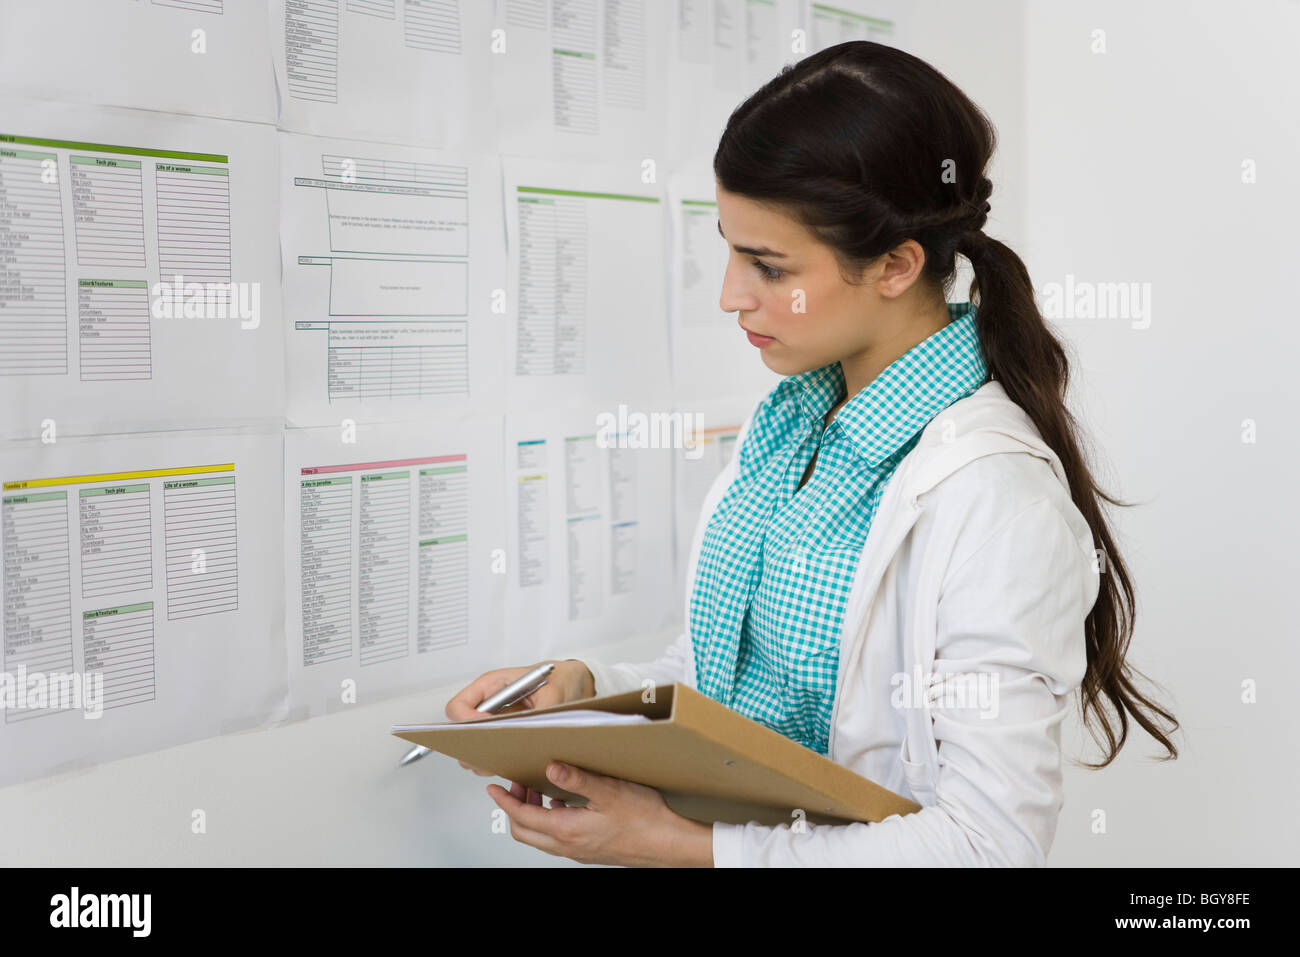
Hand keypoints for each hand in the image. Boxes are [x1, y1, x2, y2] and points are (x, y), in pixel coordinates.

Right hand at [445, 661, 594, 777]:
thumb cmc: (561, 679)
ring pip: (474, 747)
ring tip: (508, 759)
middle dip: (473, 746)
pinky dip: (499, 762)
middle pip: (461, 732)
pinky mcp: (506, 735)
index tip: (485, 729)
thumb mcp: (555, 693)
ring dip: (485, 758)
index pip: (457, 707)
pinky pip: (492, 753)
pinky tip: (518, 761)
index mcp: (492, 686)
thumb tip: (530, 735)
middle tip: (494, 754)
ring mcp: (495, 722)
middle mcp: (489, 705)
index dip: (465, 722)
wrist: (574, 683)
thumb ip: (540, 714)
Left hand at [487, 761, 713, 866]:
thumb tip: (550, 767)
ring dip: (532, 815)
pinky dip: (550, 821)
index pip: (523, 818)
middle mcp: (569, 846)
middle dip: (514, 808)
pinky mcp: (590, 851)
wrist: (670, 844)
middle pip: (525, 832)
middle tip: (515, 786)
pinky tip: (563, 804)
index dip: (505, 801)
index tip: (493, 787)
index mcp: (568, 830)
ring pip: (541, 837)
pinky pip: (558, 839)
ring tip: (537, 791)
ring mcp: (579, 851)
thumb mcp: (610, 791)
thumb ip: (577, 779)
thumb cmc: (646, 820)